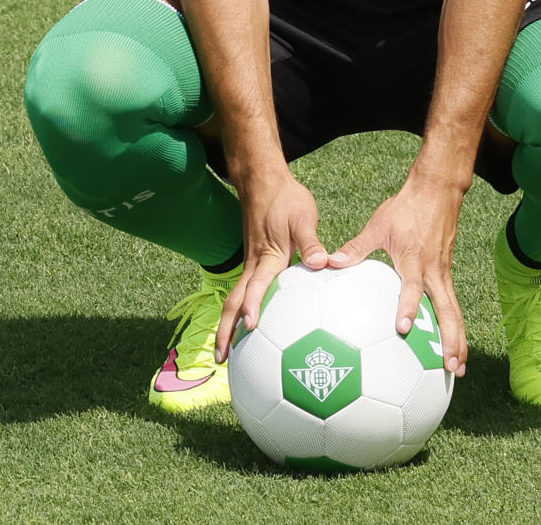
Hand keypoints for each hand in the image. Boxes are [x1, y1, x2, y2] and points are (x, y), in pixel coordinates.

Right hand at [215, 169, 327, 361]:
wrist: (263, 182)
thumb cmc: (286, 199)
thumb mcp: (304, 217)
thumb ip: (311, 243)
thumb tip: (320, 263)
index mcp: (267, 257)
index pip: (255, 286)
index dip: (251, 306)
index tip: (250, 327)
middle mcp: (253, 265)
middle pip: (233, 302)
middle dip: (225, 331)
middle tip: (220, 359)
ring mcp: (250, 265)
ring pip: (234, 299)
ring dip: (228, 325)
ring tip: (226, 353)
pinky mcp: (254, 263)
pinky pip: (243, 292)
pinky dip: (238, 311)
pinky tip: (248, 327)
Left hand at [328, 178, 466, 374]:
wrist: (437, 191)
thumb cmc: (405, 208)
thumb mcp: (378, 225)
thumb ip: (357, 247)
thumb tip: (330, 262)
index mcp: (415, 260)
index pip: (413, 288)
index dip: (409, 307)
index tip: (402, 328)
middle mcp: (434, 271)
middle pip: (448, 311)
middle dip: (451, 340)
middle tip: (451, 368)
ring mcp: (445, 274)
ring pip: (455, 312)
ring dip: (459, 340)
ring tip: (458, 370)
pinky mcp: (448, 274)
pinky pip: (454, 305)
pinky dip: (456, 326)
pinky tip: (452, 346)